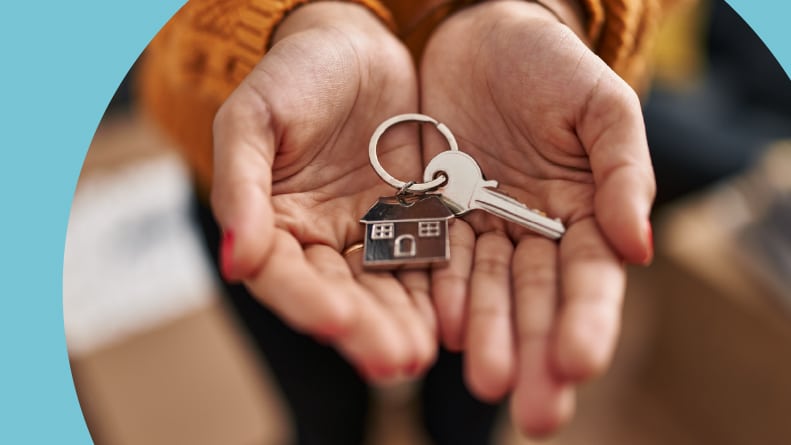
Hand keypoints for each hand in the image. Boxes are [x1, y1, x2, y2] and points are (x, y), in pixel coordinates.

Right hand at [210, 3, 435, 380]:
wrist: (357, 43)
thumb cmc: (295, 73)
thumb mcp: (253, 117)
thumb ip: (240, 185)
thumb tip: (235, 259)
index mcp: (272, 221)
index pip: (281, 274)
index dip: (305, 300)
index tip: (336, 320)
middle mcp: (320, 238)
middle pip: (339, 293)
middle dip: (366, 328)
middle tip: (397, 360)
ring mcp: (369, 232)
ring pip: (384, 287)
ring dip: (403, 321)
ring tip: (424, 353)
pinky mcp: (414, 219)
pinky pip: (426, 258)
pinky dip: (437, 288)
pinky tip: (453, 317)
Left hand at [420, 0, 654, 434]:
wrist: (481, 35)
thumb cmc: (551, 64)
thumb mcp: (599, 105)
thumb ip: (624, 171)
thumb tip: (640, 247)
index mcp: (585, 212)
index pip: (591, 277)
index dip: (588, 320)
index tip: (580, 362)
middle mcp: (534, 231)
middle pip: (538, 300)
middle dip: (538, 352)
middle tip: (536, 409)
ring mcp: (485, 226)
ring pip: (487, 290)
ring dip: (489, 336)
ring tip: (488, 381)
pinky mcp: (437, 213)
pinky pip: (437, 258)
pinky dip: (441, 293)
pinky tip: (442, 328)